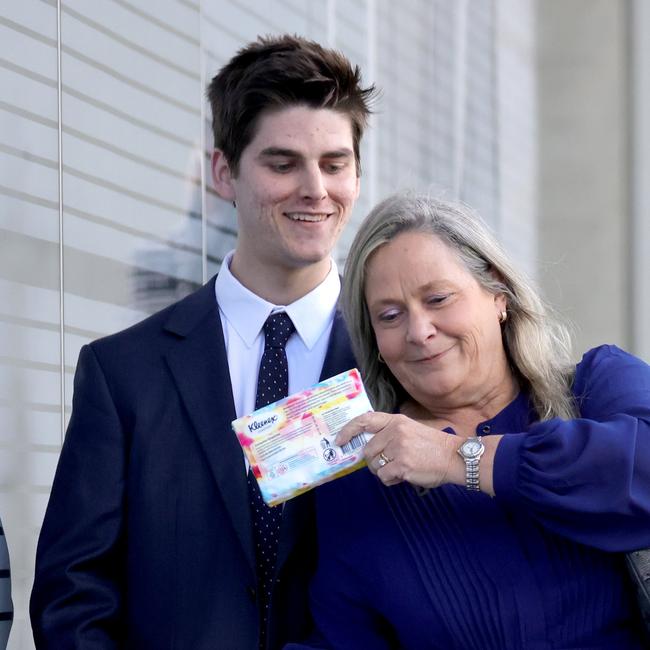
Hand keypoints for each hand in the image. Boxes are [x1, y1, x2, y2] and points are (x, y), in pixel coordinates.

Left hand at [336, 411, 461, 488]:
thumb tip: (366, 449)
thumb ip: (390, 434)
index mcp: (396, 421)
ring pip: (374, 465)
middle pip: (368, 450)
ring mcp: (398, 448)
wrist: (454, 457)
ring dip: (382, 471)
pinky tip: (404, 476)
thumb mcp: (410, 430)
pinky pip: (384, 476)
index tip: (340, 440)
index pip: (365, 420)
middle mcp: (395, 432)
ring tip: (399, 469)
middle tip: (387, 465)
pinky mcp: (402, 465)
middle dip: (373, 461)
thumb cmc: (432, 447)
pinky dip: (391, 480)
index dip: (348, 430)